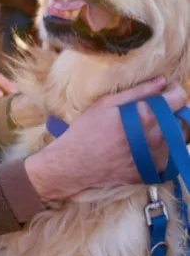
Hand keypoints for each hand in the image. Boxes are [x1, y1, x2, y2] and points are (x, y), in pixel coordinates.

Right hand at [25, 77, 187, 201]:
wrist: (76, 163)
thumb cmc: (88, 128)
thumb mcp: (108, 103)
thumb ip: (139, 91)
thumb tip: (163, 81)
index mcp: (147, 117)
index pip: (180, 99)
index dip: (174, 92)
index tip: (165, 91)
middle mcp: (157, 138)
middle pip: (184, 120)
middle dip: (174, 111)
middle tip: (157, 110)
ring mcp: (157, 159)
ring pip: (179, 139)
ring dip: (170, 130)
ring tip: (149, 128)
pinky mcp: (153, 173)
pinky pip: (169, 158)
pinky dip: (163, 149)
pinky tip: (144, 145)